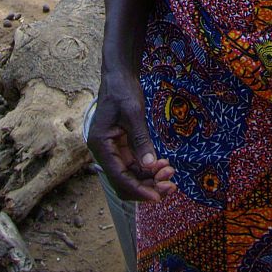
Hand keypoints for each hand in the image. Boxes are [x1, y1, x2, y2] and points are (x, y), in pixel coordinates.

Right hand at [87, 71, 174, 201]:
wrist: (119, 74)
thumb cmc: (123, 90)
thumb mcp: (133, 114)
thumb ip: (141, 140)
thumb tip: (150, 165)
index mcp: (101, 145)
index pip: (119, 176)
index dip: (138, 189)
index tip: (157, 196)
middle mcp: (104, 151)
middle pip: (124, 180)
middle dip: (147, 186)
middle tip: (170, 185)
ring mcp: (112, 150)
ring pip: (131, 174)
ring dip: (150, 178)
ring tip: (171, 174)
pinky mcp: (121, 145)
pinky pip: (134, 164)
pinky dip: (149, 167)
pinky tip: (164, 165)